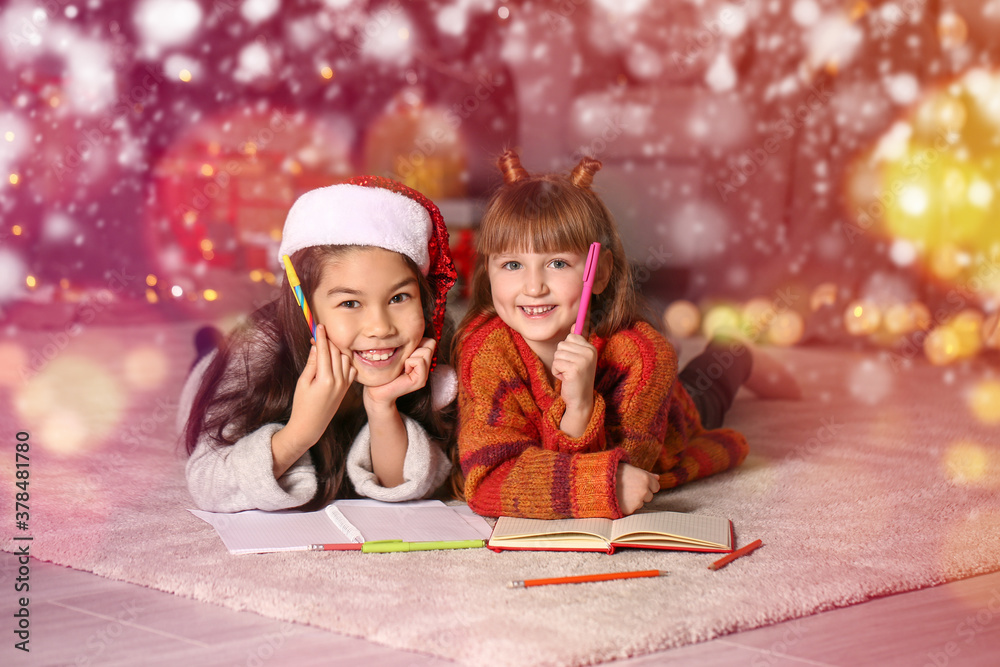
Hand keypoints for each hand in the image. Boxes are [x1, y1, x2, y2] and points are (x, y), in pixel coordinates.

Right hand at [285, 324, 356, 446]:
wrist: (311, 425)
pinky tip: (334, 360)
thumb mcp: (303, 382)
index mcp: (325, 379)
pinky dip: (344, 361)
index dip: (322, 336)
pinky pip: (350, 368)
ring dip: (336, 350)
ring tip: (325, 347)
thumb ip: (312, 363)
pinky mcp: (347, 387)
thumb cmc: (302, 404)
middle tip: (318, 335)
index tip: (319, 326)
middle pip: (336, 352)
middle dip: (328, 341)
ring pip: (345, 358)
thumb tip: (316, 346)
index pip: (324, 351)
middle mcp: (339, 380)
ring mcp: (345, 384)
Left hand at [363, 338, 435, 409]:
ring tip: (403, 366)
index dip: (418, 342)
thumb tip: (414, 332)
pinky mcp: (420, 380)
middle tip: (404, 360)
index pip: (430, 341)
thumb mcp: (398, 354)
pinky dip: (409, 362)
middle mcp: (426, 367)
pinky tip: (403, 371)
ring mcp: (424, 375)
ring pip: (426, 351)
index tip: (405, 353)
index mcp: (421, 360)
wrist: (377, 391)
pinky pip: (419, 361)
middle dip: (415, 347)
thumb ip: (409, 346)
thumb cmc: (384, 371)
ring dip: (411, 355)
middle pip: (431, 344)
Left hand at [553, 333, 597, 417]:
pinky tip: (566, 379)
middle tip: (570, 370)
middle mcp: (589, 352)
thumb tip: (574, 325)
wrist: (580, 400)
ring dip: (558, 366)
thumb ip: (576, 343)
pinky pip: (556, 363)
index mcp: (591, 348)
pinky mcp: (574, 369)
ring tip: (568, 374)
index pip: (571, 337)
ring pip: (557, 354)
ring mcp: (583, 361)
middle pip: (562, 344)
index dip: (567, 350)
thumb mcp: (579, 358)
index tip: (574, 361)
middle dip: (561, 358)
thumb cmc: (577, 379)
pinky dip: (557, 372)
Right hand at [615, 463, 658, 515]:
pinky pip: (632, 509)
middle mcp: (644, 491)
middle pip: (649, 496)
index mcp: (646, 479)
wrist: (600, 481)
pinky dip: (627, 506)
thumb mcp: (631, 469)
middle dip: (642, 494)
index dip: (648, 486)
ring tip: (623, 493)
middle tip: (629, 488)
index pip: (656, 487)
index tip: (638, 483)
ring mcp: (637, 501)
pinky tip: (619, 498)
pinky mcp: (630, 509)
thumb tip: (658, 477)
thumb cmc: (615, 473)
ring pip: (641, 503)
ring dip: (634, 500)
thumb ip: (647, 474)